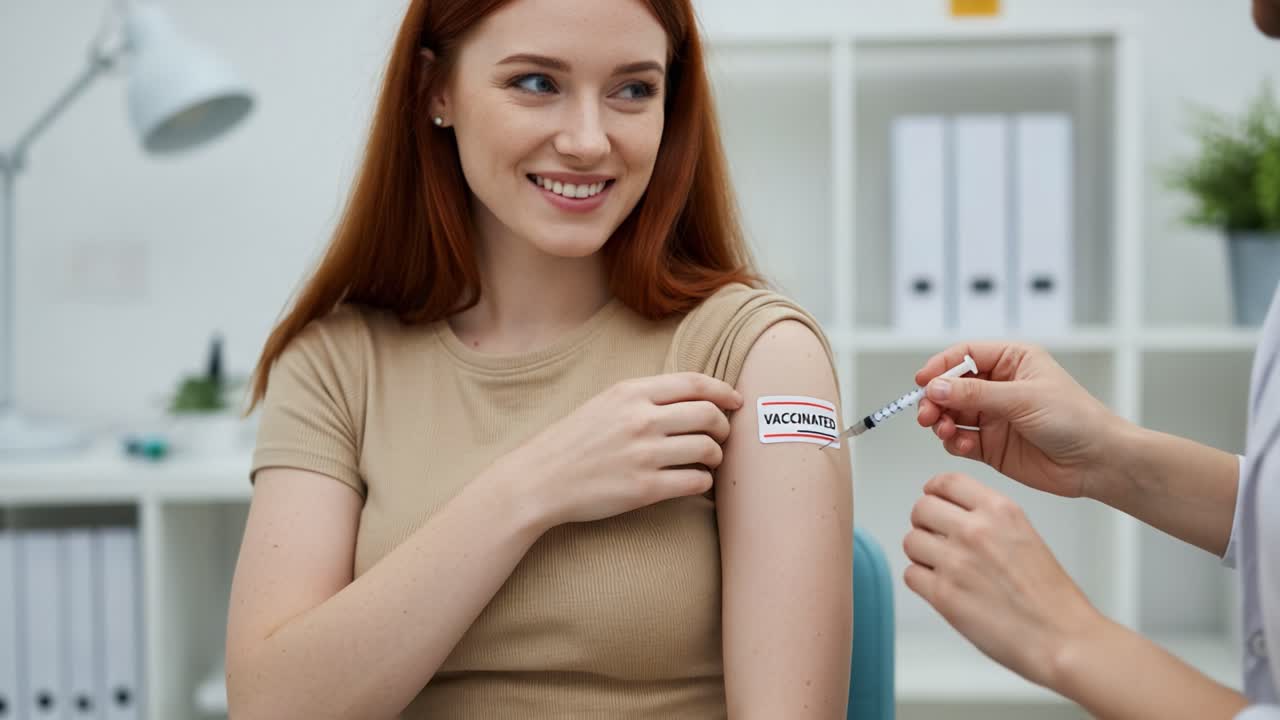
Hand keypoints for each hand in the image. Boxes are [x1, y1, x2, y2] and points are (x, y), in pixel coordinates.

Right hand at [507, 372, 742, 527]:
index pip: (695, 384)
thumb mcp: (604, 403)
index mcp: (631, 392)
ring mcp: (643, 454)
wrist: (540, 479)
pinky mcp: (644, 488)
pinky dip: (704, 480)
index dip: (724, 391)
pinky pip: (695, 481)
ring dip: (717, 456)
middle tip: (722, 436)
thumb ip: (644, 397)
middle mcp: (640, 419)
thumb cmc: (573, 441)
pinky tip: (696, 481)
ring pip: (707, 448)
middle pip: (708, 414)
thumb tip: (691, 398)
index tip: (736, 401)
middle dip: (724, 426)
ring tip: (710, 460)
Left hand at [903, 473, 1104, 689]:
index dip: (934, 492)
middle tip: (935, 539)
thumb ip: (989, 521)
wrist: (1062, 638)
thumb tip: (955, 516)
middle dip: (925, 524)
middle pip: (921, 509)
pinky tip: (944, 589)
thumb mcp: (1025, 536)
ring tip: (943, 568)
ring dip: (922, 554)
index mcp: (1000, 510)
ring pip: (911, 541)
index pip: (947, 482)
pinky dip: (922, 582)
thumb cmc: (1050, 597)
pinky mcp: (943, 594)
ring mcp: (956, 561)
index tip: (933, 499)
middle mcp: (975, 530)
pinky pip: (911, 575)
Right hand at [915, 342, 1124, 498]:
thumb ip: (975, 394)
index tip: (923, 381)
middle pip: (950, 386)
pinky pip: (960, 439)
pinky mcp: (990, 445)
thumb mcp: (1022, 398)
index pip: (964, 355)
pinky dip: (955, 442)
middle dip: (935, 399)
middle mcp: (999, 387)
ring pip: (951, 414)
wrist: (1097, 462)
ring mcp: (994, 416)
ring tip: (945, 431)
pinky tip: (965, 445)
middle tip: (927, 414)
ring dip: (942, 422)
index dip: (940, 366)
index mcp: (1012, 361)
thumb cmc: (1075, 419)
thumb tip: (935, 387)